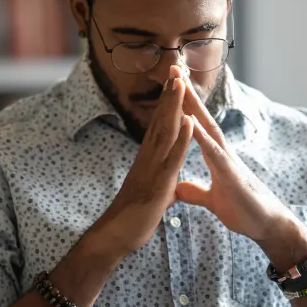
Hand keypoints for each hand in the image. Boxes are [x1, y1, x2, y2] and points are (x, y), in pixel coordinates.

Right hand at [87, 65, 193, 258]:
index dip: (167, 105)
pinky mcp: (158, 182)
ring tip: (181, 83)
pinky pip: (172, 157)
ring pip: (165, 132)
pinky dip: (183, 138)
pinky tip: (191, 121)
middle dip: (170, 96)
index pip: (160, 127)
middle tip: (177, 69)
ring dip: (174, 107)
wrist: (115, 237)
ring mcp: (152, 168)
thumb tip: (170, 186)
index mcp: (149, 160)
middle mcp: (148, 158)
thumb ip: (163, 186)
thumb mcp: (153, 197)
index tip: (174, 84)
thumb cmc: (133, 218)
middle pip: (160, 121)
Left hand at [175, 77, 306, 261]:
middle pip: (201, 117)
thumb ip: (197, 192)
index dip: (183, 107)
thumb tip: (180, 187)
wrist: (266, 226)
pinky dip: (201, 137)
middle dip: (187, 94)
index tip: (171, 86)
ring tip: (180, 85)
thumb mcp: (212, 200)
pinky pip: (214, 153)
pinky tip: (191, 124)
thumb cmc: (243, 211)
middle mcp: (222, 152)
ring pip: (208, 127)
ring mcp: (228, 161)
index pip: (196, 126)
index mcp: (216, 157)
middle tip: (173, 68)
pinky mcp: (231, 174)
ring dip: (193, 106)